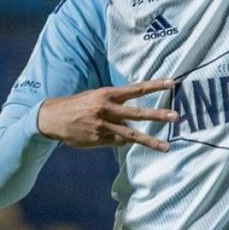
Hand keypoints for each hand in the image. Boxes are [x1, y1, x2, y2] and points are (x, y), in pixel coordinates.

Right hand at [37, 78, 178, 151]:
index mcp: (108, 94)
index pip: (136, 88)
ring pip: (132, 134)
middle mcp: (107, 108)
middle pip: (138, 112)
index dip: (155, 85)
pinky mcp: (99, 139)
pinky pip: (118, 142)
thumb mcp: (96, 97)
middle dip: (158, 114)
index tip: (172, 83)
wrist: (53, 118)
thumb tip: (134, 115)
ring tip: (166, 146)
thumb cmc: (79, 106)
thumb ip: (116, 104)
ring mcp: (104, 126)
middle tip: (175, 116)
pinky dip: (124, 141)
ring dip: (150, 140)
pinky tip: (123, 140)